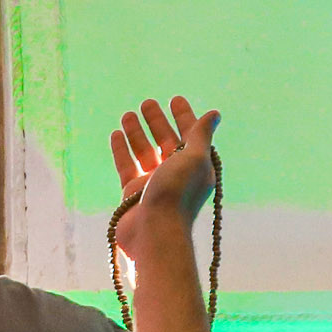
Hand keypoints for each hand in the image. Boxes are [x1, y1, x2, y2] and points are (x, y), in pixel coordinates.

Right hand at [109, 97, 219, 258]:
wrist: (154, 232)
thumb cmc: (177, 193)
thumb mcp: (194, 158)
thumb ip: (201, 134)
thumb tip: (214, 114)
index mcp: (196, 166)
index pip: (191, 135)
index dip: (184, 116)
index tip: (175, 99)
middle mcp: (177, 174)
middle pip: (167, 141)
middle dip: (158, 121)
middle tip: (147, 103)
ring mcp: (154, 184)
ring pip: (145, 151)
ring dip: (137, 132)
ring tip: (128, 114)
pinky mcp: (133, 193)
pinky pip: (127, 166)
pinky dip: (122, 150)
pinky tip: (116, 134)